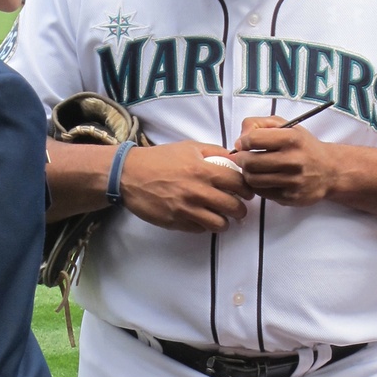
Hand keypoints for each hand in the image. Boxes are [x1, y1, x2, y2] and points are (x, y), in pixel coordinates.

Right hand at [120, 141, 253, 231]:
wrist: (129, 175)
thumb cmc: (159, 159)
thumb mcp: (188, 147)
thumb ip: (213, 151)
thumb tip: (234, 158)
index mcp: (203, 170)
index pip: (238, 183)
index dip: (248, 189)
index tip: (248, 192)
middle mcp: (198, 191)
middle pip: (233, 207)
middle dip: (241, 209)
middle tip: (239, 208)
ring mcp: (187, 209)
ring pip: (219, 224)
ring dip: (224, 222)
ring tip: (222, 217)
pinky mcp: (176, 222)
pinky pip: (199, 229)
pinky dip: (204, 226)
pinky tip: (201, 218)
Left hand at [232, 118, 341, 206]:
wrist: (330, 171)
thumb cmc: (303, 146)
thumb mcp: (288, 127)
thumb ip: (261, 124)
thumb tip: (239, 140)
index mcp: (292, 138)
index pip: (253, 139)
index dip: (244, 141)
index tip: (245, 143)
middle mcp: (293, 160)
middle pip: (250, 162)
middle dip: (241, 159)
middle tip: (243, 157)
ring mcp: (292, 181)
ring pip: (253, 179)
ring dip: (247, 173)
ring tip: (252, 168)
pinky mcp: (290, 197)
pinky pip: (262, 192)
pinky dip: (257, 185)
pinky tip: (263, 179)